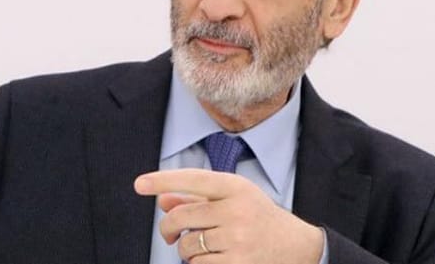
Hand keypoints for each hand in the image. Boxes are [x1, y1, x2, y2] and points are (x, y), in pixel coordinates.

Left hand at [134, 168, 323, 263]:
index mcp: (235, 187)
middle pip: (181, 217)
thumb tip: (162, 201)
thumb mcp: (232, 198)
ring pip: (186, 245)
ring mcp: (238, 239)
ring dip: (185, 249)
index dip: (163, 180)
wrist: (295, 246)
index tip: (139, 184)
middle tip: (167, 234)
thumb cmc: (257, 217)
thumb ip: (196, 199)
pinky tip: (212, 258)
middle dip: (167, 228)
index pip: (192, 179)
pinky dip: (198, 263)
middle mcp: (237, 210)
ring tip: (201, 246)